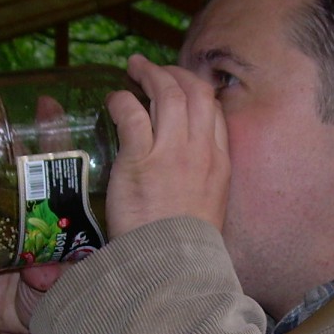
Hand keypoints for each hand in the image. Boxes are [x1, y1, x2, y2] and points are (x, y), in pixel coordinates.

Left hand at [104, 54, 229, 238]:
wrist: (171, 265)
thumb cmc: (185, 246)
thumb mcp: (208, 209)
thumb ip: (200, 180)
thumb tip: (184, 169)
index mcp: (220, 163)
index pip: (214, 111)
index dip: (196, 91)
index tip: (180, 87)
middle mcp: (200, 152)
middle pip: (195, 92)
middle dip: (175, 73)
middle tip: (154, 69)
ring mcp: (171, 154)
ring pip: (167, 94)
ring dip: (150, 74)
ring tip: (134, 68)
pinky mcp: (140, 160)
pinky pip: (132, 114)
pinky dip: (122, 100)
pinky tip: (113, 100)